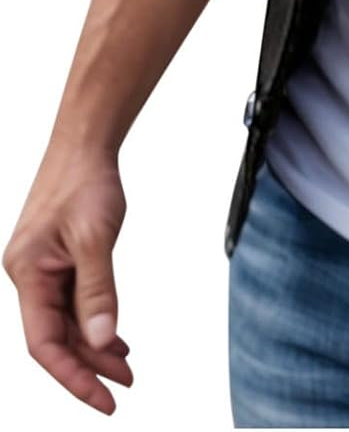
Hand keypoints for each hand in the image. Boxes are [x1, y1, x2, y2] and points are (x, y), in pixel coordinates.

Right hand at [3, 144, 132, 414]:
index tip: (103, 399)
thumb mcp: (95, 238)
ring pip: (65, 322)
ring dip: (94, 345)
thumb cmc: (85, 182)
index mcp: (27, 275)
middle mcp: (29, 277)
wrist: (85, 144)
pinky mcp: (56, 260)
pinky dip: (93, 321)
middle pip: (55, 337)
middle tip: (125, 385)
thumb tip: (102, 341)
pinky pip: (72, 303)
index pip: (44, 344)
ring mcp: (42, 269)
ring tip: (126, 368)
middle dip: (89, 365)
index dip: (74, 376)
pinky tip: (114, 337)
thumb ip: (98, 292)